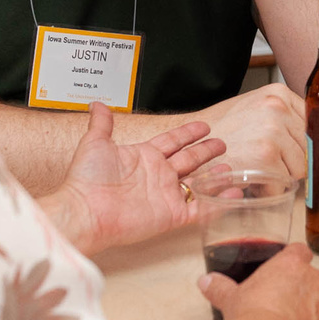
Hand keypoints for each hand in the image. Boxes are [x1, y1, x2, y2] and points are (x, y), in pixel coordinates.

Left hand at [39, 103, 224, 254]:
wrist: (85, 211)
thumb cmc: (87, 179)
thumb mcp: (95, 143)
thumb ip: (101, 123)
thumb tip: (96, 104)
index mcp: (144, 157)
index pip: (172, 141)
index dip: (188, 133)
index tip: (203, 127)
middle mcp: (157, 175)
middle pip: (189, 160)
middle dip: (205, 151)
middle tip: (221, 144)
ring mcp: (166, 196)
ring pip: (197, 183)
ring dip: (214, 177)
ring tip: (230, 169)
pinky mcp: (172, 215)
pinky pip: (200, 208)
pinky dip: (218, 202)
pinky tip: (233, 194)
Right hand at [195, 83, 306, 177]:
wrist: (189, 143)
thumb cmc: (221, 130)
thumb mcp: (256, 108)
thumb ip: (284, 117)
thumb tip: (313, 139)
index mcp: (279, 94)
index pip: (311, 126)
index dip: (302, 144)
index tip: (294, 154)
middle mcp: (278, 108)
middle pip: (307, 148)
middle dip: (290, 162)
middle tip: (266, 163)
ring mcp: (273, 131)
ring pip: (299, 168)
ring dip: (280, 176)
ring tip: (256, 169)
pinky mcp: (266, 155)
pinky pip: (283, 183)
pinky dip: (269, 190)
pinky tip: (252, 180)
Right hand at [200, 243, 318, 319]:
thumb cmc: (251, 316)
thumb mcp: (230, 299)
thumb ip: (219, 287)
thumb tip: (204, 281)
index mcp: (290, 265)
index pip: (299, 252)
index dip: (295, 262)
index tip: (288, 272)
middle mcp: (315, 277)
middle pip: (315, 278)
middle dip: (305, 291)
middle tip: (286, 308)